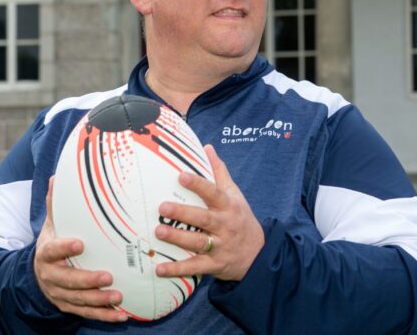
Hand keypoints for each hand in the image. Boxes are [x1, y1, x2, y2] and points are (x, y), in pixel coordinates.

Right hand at [33, 176, 127, 321]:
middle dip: (87, 280)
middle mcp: (51, 276)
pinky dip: (104, 316)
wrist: (39, 273)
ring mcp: (60, 293)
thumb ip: (56, 204)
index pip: (52, 251)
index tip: (80, 244)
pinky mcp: (69, 306)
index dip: (64, 248)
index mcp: (46, 253)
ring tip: (118, 296)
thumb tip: (56, 176)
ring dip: (98, 300)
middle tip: (108, 277)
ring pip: (78, 300)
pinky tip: (122, 315)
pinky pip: (87, 313)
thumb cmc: (53, 242)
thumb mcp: (52, 224)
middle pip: (67, 281)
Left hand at [155, 145, 264, 281]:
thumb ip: (220, 172)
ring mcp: (220, 246)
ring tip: (159, 231)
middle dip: (183, 213)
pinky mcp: (214, 265)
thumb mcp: (235, 195)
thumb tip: (207, 147)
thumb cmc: (241, 218)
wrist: (258, 253)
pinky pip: (195, 267)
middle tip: (162, 206)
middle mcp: (225, 226)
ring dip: (178, 239)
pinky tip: (160, 268)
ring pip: (198, 242)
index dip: (198, 184)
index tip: (181, 175)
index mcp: (228, 206)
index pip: (213, 193)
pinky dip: (177, 269)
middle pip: (204, 219)